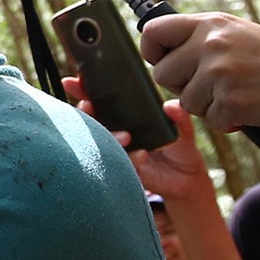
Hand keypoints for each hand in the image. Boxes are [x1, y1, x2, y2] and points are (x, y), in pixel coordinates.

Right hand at [63, 81, 210, 202]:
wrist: (186, 178)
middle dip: (85, 111)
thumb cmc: (179, 148)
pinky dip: (130, 157)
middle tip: (88, 105)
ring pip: (100, 141)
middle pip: (91, 119)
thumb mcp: (183, 129)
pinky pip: (119, 162)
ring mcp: (117, 150)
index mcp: (124, 117)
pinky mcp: (123, 169)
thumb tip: (169, 105)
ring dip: (109, 136)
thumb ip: (180, 116)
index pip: (99, 101)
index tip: (72, 81)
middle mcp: (115, 131)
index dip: (83, 90)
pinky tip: (143, 154)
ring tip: (127, 136)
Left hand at [140, 12, 259, 132]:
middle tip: (213, 85)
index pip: (153, 30)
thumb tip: (162, 49)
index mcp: (212, 23)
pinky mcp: (230, 101)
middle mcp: (212, 43)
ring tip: (239, 93)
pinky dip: (227, 120)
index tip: (161, 60)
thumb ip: (203, 39)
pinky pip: (209, 120)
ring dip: (207, 105)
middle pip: (161, 74)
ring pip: (184, 101)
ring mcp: (220, 72)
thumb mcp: (240, 35)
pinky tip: (250, 107)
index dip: (152, 50)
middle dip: (181, 85)